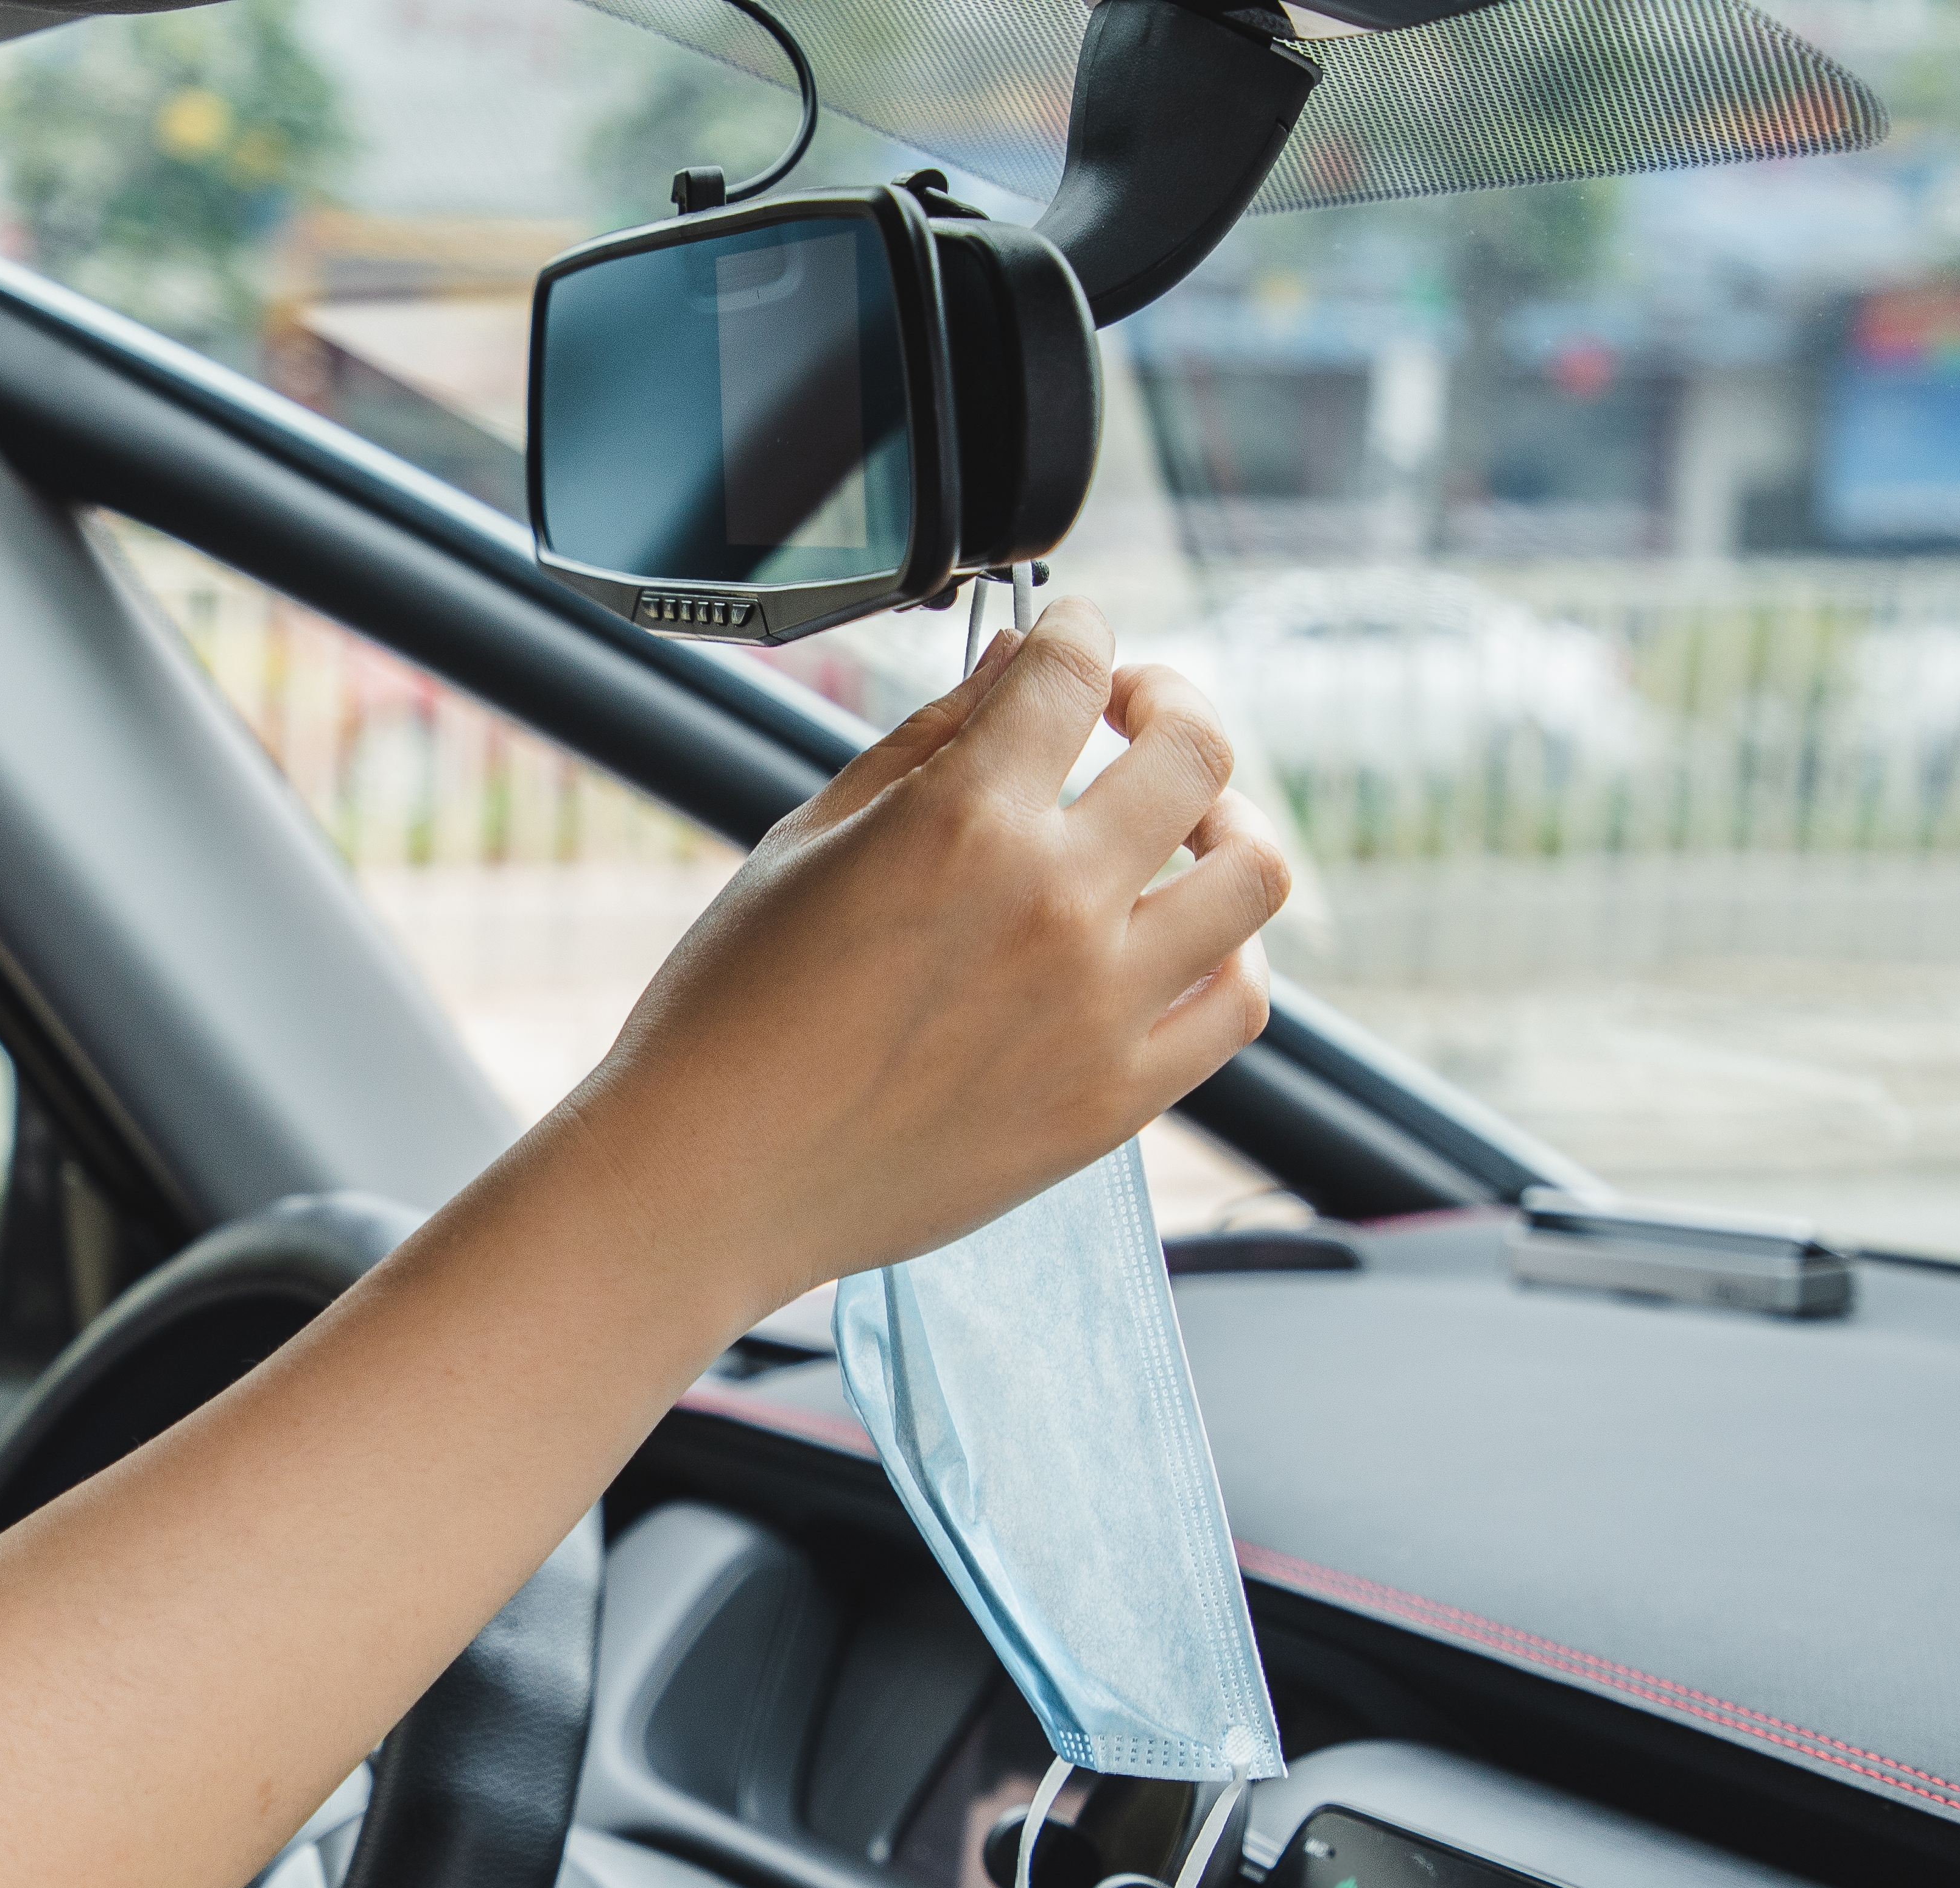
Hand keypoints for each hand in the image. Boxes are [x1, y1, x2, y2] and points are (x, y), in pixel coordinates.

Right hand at [566, 598, 1285, 1335]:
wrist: (707, 1184)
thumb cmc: (728, 1014)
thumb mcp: (803, 844)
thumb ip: (925, 742)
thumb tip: (1016, 662)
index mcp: (960, 823)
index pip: (1074, 671)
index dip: (1079, 631)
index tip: (1072, 641)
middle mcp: (1052, 906)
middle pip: (1194, 751)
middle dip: (1166, 701)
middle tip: (1131, 715)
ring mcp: (1098, 1009)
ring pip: (1252, 872)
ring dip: (1226, 822)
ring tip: (1183, 826)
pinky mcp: (1114, 1102)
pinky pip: (1237, 1004)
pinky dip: (1227, 952)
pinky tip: (1178, 938)